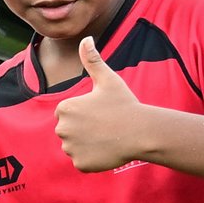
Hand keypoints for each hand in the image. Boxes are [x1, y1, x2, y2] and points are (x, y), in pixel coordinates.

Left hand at [52, 36, 150, 172]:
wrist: (141, 132)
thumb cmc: (125, 104)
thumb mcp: (108, 79)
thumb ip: (92, 60)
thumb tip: (85, 38)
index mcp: (65, 108)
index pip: (67, 113)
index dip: (85, 112)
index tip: (100, 111)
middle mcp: (62, 129)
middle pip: (69, 130)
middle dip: (83, 128)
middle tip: (105, 125)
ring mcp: (70, 148)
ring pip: (74, 146)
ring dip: (87, 143)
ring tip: (106, 136)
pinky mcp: (80, 164)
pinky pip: (82, 160)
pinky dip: (92, 157)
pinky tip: (106, 149)